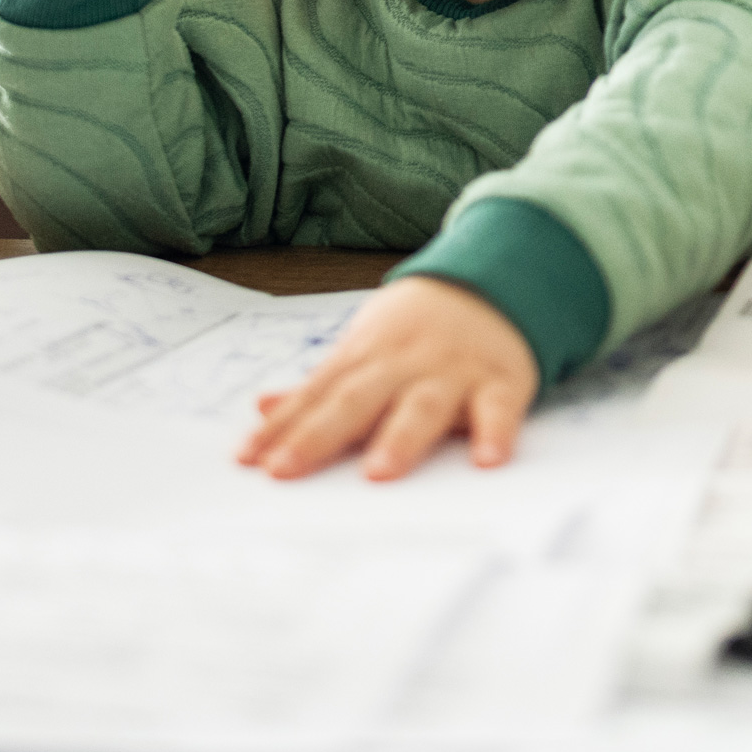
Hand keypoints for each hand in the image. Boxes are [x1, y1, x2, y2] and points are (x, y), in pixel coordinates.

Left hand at [239, 277, 537, 480]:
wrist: (492, 280)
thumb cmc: (418, 327)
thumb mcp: (365, 346)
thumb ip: (318, 386)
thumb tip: (262, 408)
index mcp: (367, 356)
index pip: (317, 394)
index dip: (282, 427)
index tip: (250, 460)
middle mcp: (405, 363)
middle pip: (357, 399)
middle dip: (319, 434)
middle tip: (285, 468)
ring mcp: (453, 371)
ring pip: (423, 405)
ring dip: (400, 437)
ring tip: (378, 471)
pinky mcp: (500, 381)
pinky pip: (498, 409)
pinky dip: (495, 432)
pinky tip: (487, 459)